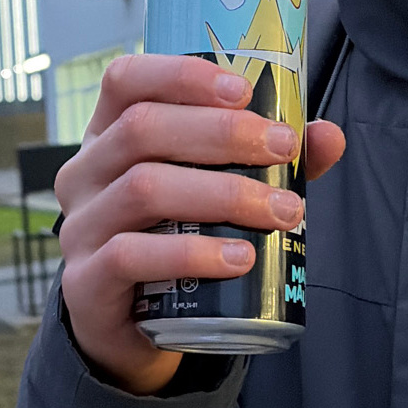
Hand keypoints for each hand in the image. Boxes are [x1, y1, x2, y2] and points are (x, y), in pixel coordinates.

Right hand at [54, 52, 346, 394]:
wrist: (129, 331)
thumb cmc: (173, 242)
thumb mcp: (212, 194)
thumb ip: (264, 162)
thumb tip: (328, 136)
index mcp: (107, 136)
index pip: (125, 81)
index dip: (180, 76)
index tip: (243, 91)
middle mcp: (83, 174)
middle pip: (142, 128)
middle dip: (222, 133)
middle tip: (283, 150)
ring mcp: (79, 228)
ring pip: (142, 189)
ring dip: (222, 194)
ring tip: (281, 212)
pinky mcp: (85, 283)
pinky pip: (131, 255)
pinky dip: (191, 252)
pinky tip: (239, 257)